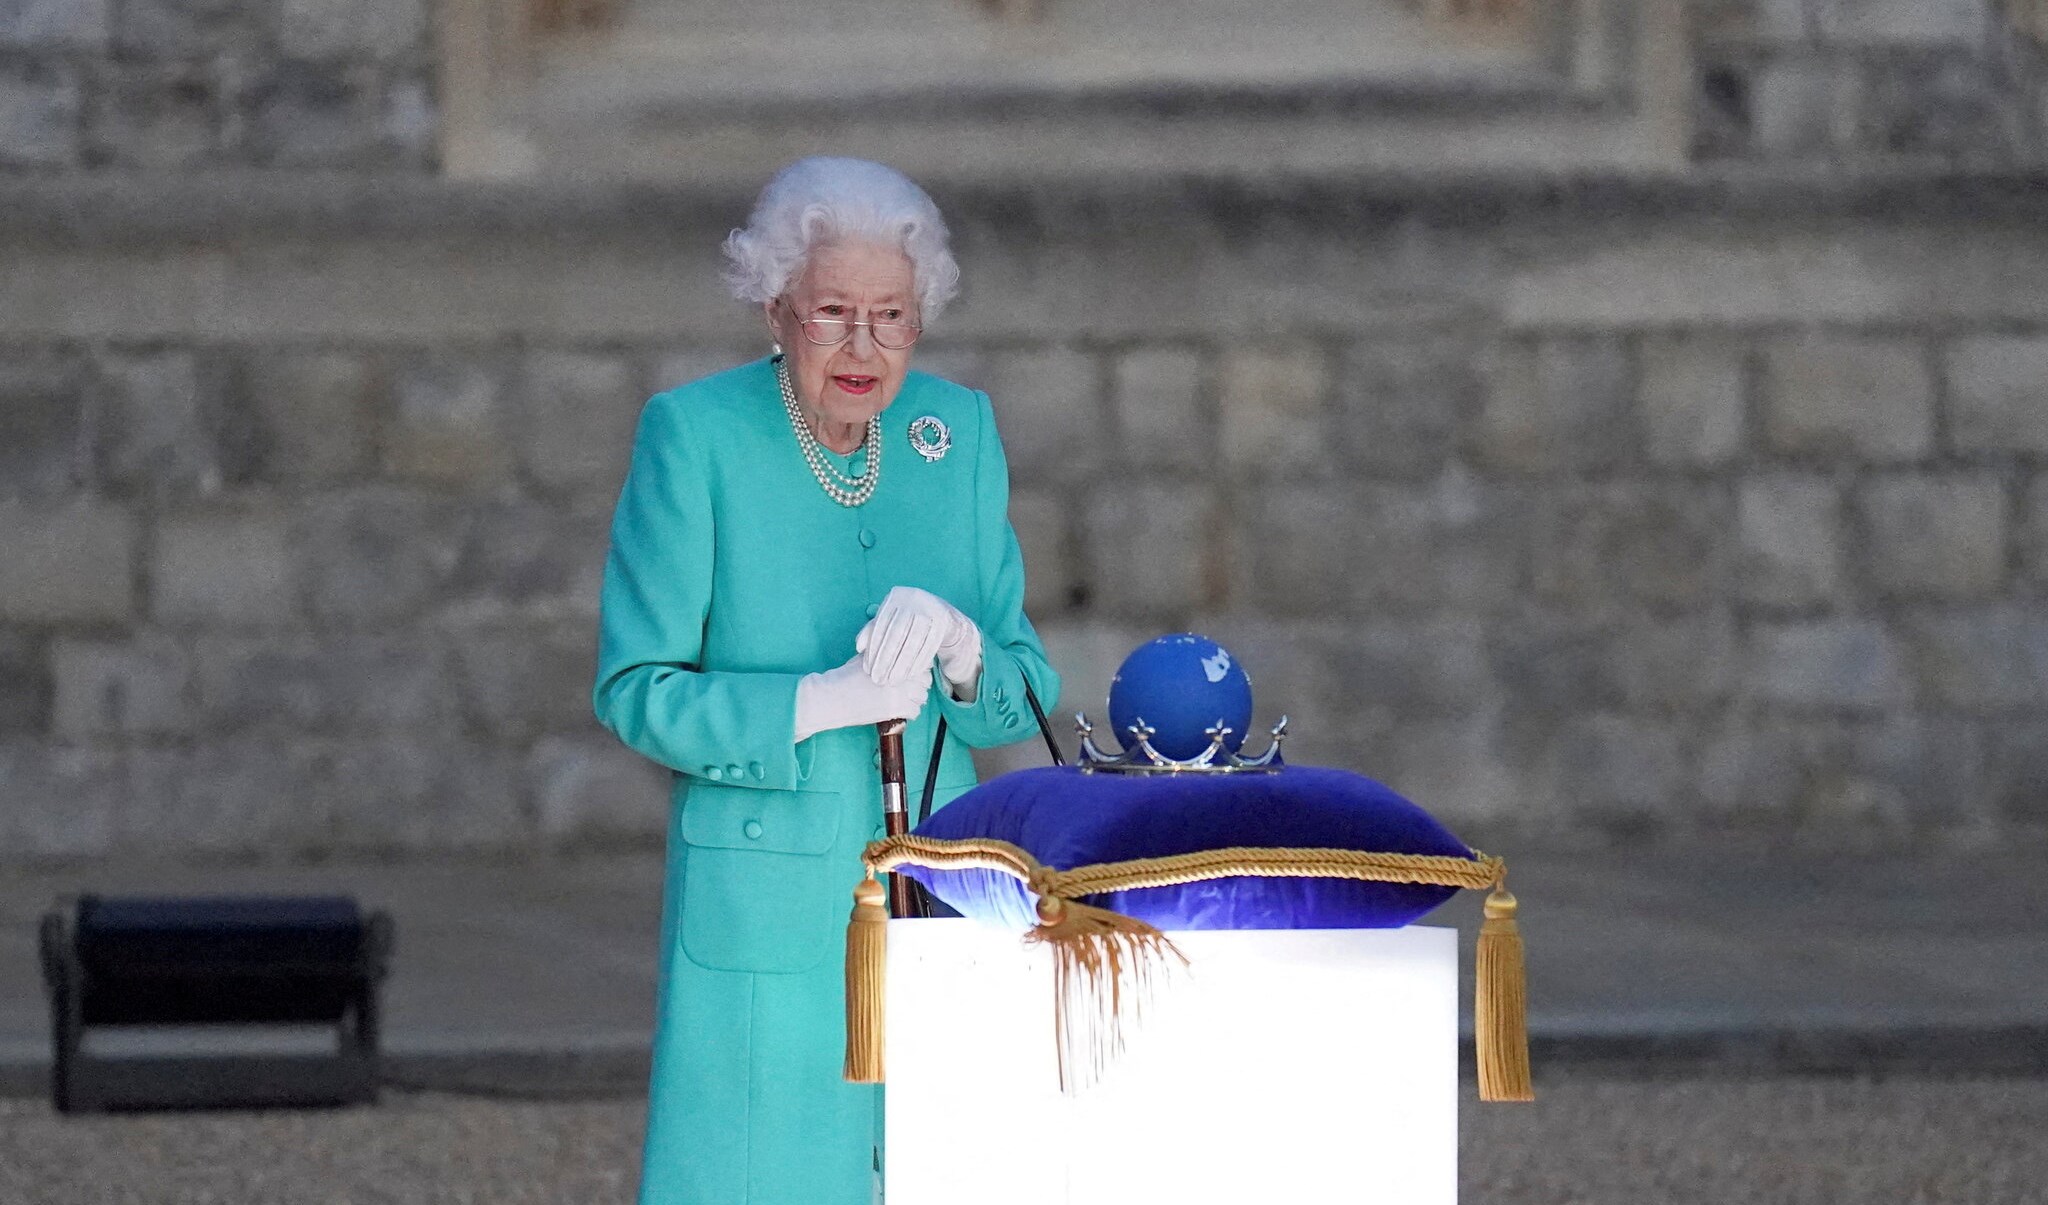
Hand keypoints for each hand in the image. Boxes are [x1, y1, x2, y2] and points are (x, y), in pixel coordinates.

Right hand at [792, 654, 928, 742]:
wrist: (831, 697)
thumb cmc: (847, 676)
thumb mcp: (867, 657)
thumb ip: (885, 652)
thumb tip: (903, 649)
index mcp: (894, 659)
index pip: (921, 662)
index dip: (918, 668)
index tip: (912, 673)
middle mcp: (898, 674)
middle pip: (925, 679)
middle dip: (919, 683)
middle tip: (909, 687)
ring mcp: (898, 692)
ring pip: (922, 696)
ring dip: (915, 698)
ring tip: (904, 698)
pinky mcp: (894, 709)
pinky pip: (915, 711)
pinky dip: (910, 711)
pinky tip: (899, 709)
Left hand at [857, 586, 982, 693]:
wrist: (941, 612)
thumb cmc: (906, 619)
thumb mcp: (889, 620)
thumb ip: (871, 631)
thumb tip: (859, 647)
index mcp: (895, 596)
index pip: (880, 626)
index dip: (873, 649)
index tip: (867, 669)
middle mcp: (913, 598)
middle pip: (897, 634)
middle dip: (886, 659)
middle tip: (878, 679)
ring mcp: (930, 609)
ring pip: (913, 642)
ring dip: (902, 665)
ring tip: (893, 681)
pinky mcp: (943, 621)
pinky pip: (929, 646)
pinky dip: (919, 662)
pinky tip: (910, 675)